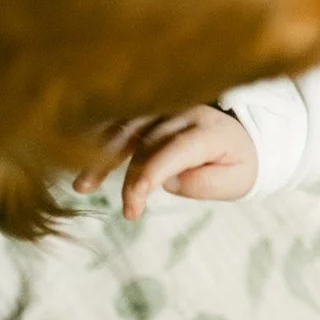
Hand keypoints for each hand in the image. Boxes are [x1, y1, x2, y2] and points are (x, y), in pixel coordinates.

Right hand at [73, 105, 257, 218]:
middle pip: (149, 142)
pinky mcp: (150, 111)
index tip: (134, 201)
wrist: (243, 136)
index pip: (177, 149)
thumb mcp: (235, 181)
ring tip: (81, 186)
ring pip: (128, 128)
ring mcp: (166, 108)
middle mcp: (185, 113)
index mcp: (210, 130)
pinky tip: (77, 157)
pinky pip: (121, 122)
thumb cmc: (237, 163)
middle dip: (131, 177)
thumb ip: (203, 183)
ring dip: (102, 155)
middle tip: (127, 211)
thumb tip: (167, 182)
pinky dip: (99, 139)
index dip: (153, 173)